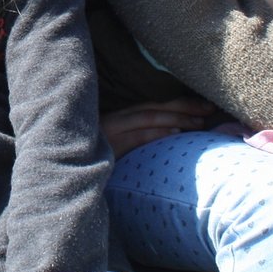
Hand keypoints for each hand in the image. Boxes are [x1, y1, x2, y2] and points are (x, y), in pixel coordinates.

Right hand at [100, 98, 214, 156]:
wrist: (61, 167)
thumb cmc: (89, 160)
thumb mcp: (110, 146)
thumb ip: (131, 138)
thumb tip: (168, 137)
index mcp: (117, 118)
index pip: (152, 106)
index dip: (178, 104)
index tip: (203, 105)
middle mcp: (114, 120)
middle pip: (153, 108)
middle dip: (183, 107)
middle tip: (210, 108)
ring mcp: (110, 131)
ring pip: (147, 118)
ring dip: (175, 118)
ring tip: (198, 121)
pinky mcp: (107, 145)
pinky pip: (135, 136)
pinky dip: (155, 133)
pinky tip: (174, 134)